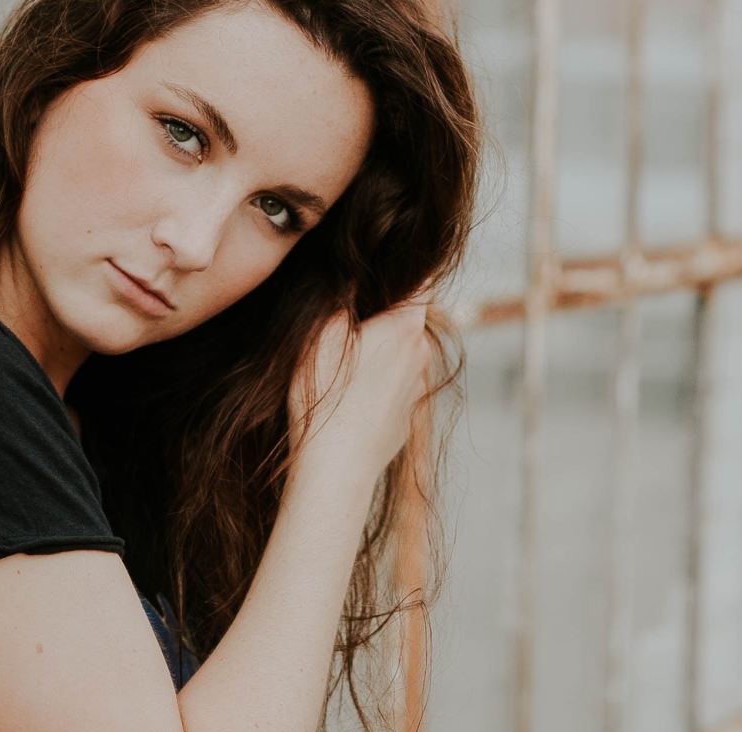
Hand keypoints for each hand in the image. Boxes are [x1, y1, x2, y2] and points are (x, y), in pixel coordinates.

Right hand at [287, 276, 439, 477]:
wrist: (335, 471)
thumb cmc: (326, 400)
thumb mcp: (321, 333)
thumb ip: (342, 296)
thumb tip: (353, 273)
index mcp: (406, 326)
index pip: (420, 278)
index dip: (407, 260)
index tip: (394, 250)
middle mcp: (420, 357)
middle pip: (405, 320)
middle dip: (381, 315)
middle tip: (345, 318)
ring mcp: (414, 393)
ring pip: (398, 359)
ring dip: (377, 355)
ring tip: (339, 368)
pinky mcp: (403, 423)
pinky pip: (389, 393)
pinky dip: (372, 390)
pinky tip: (345, 401)